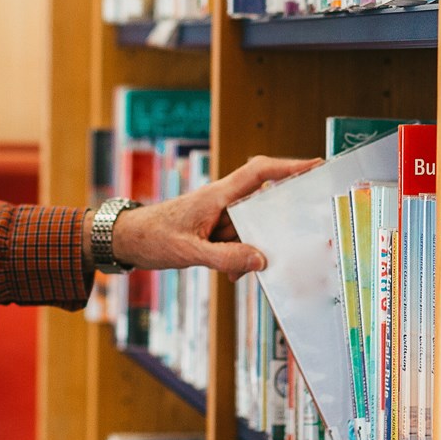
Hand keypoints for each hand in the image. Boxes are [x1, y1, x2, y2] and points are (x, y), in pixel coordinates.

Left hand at [110, 155, 316, 278]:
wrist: (124, 239)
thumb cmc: (151, 238)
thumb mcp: (189, 252)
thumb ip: (225, 258)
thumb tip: (261, 261)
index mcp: (217, 195)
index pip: (260, 173)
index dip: (289, 166)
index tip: (316, 165)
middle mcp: (221, 200)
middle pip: (262, 202)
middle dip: (277, 219)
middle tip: (299, 229)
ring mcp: (217, 215)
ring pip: (249, 226)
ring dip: (252, 247)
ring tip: (246, 268)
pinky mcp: (211, 229)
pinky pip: (236, 240)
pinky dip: (237, 257)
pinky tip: (231, 275)